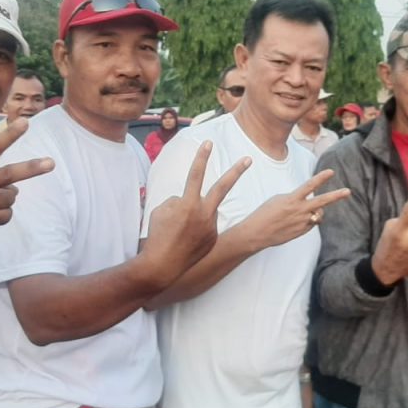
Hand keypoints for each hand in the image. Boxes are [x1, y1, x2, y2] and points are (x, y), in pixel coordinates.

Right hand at [142, 141, 250, 281]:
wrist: (163, 265)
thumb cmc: (158, 234)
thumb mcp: (161, 210)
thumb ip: (179, 200)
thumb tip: (189, 201)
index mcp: (188, 203)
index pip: (196, 174)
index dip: (201, 157)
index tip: (209, 143)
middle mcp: (204, 213)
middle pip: (223, 187)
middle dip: (236, 171)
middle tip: (249, 158)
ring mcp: (211, 226)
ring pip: (205, 211)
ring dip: (195, 216)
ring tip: (180, 231)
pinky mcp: (213, 238)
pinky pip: (205, 226)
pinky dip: (196, 229)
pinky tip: (187, 240)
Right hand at [240, 169, 349, 249]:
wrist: (257, 233)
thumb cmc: (265, 213)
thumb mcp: (279, 199)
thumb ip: (296, 198)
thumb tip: (308, 200)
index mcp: (292, 199)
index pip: (309, 186)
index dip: (321, 178)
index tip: (331, 172)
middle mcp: (299, 211)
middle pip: (322, 202)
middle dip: (336, 196)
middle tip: (348, 191)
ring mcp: (302, 222)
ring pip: (319, 214)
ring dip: (318, 211)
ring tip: (309, 210)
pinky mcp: (302, 232)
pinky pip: (312, 223)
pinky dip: (309, 220)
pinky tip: (298, 221)